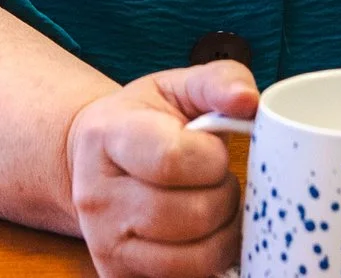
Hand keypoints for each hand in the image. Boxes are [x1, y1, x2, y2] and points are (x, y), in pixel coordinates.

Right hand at [65, 57, 257, 277]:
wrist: (92, 160)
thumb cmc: (142, 121)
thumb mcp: (175, 87)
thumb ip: (217, 81)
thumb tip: (248, 101)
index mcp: (107, 137)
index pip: (171, 160)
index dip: (211, 158)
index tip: (212, 150)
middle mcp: (98, 196)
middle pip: (193, 215)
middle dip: (224, 196)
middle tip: (217, 181)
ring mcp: (105, 243)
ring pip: (196, 258)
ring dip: (224, 233)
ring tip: (214, 207)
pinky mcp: (118, 275)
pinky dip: (210, 261)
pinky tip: (204, 235)